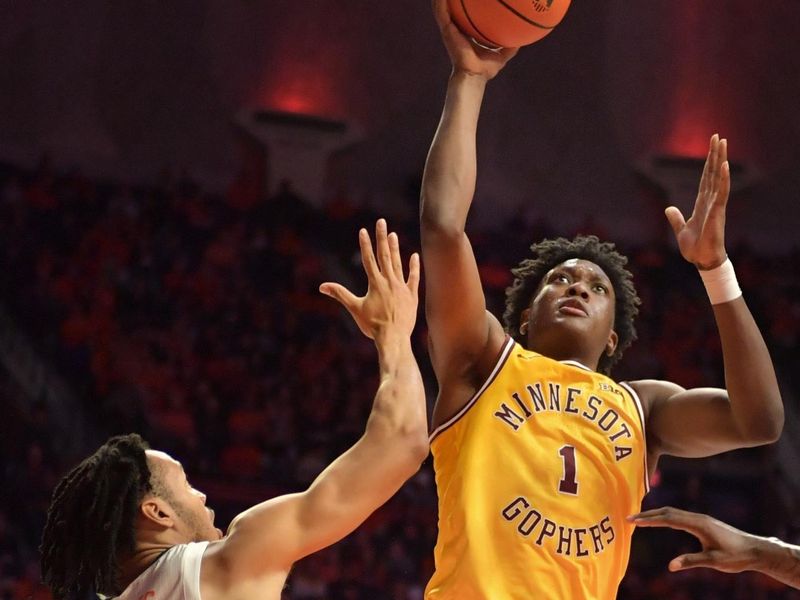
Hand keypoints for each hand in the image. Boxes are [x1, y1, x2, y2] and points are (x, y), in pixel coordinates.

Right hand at [320, 219, 419, 340]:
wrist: (394, 338)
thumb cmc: (372, 325)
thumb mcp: (354, 308)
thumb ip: (339, 294)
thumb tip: (322, 286)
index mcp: (375, 283)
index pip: (369, 259)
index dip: (365, 244)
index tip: (363, 230)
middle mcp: (389, 281)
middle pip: (384, 255)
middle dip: (382, 237)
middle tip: (382, 222)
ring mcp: (402, 287)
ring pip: (398, 264)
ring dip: (395, 249)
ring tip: (393, 235)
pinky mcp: (412, 296)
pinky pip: (413, 278)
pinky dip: (413, 267)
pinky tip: (414, 255)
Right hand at [432, 0, 517, 79]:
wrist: (473, 76)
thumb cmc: (485, 69)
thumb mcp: (502, 55)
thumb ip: (510, 46)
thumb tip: (523, 38)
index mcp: (465, 34)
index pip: (464, 17)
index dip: (464, 7)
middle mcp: (456, 30)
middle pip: (451, 9)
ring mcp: (449, 30)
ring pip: (442, 8)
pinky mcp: (447, 30)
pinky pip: (442, 12)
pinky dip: (441, 2)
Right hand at [629, 506, 758, 572]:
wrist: (755, 549)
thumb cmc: (735, 556)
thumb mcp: (714, 561)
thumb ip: (691, 561)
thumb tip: (670, 567)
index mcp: (697, 524)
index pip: (667, 519)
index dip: (649, 520)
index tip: (633, 521)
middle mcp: (697, 517)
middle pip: (667, 512)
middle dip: (647, 515)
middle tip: (628, 519)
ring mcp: (699, 518)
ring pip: (672, 512)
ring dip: (655, 514)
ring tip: (640, 519)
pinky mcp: (702, 522)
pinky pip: (678, 516)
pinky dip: (665, 516)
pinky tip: (661, 521)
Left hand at [665, 134, 729, 269]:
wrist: (702, 260)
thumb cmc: (695, 248)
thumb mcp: (681, 230)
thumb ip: (676, 218)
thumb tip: (669, 208)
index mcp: (702, 203)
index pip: (706, 178)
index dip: (708, 163)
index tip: (711, 148)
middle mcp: (711, 201)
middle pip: (713, 173)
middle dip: (715, 154)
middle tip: (718, 136)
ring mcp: (716, 205)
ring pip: (719, 178)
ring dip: (720, 160)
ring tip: (723, 143)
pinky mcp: (717, 212)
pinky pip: (721, 193)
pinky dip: (724, 179)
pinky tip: (725, 166)